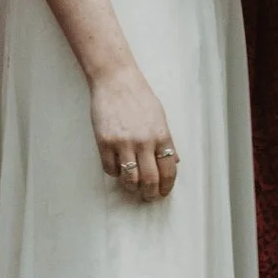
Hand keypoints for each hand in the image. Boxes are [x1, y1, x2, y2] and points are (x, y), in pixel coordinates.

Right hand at [90, 64, 178, 202]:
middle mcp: (144, 141)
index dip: (166, 187)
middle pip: (150, 180)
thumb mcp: (159, 117)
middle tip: (148, 197)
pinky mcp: (104, 142)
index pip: (168, 171)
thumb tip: (173, 162)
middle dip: (150, 194)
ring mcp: (123, 142)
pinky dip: (114, 173)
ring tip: (132, 186)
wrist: (116, 80)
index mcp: (161, 135)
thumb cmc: (139, 97)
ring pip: (129, 179)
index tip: (163, 193)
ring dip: (131, 187)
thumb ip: (166, 141)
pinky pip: (110, 169)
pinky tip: (117, 167)